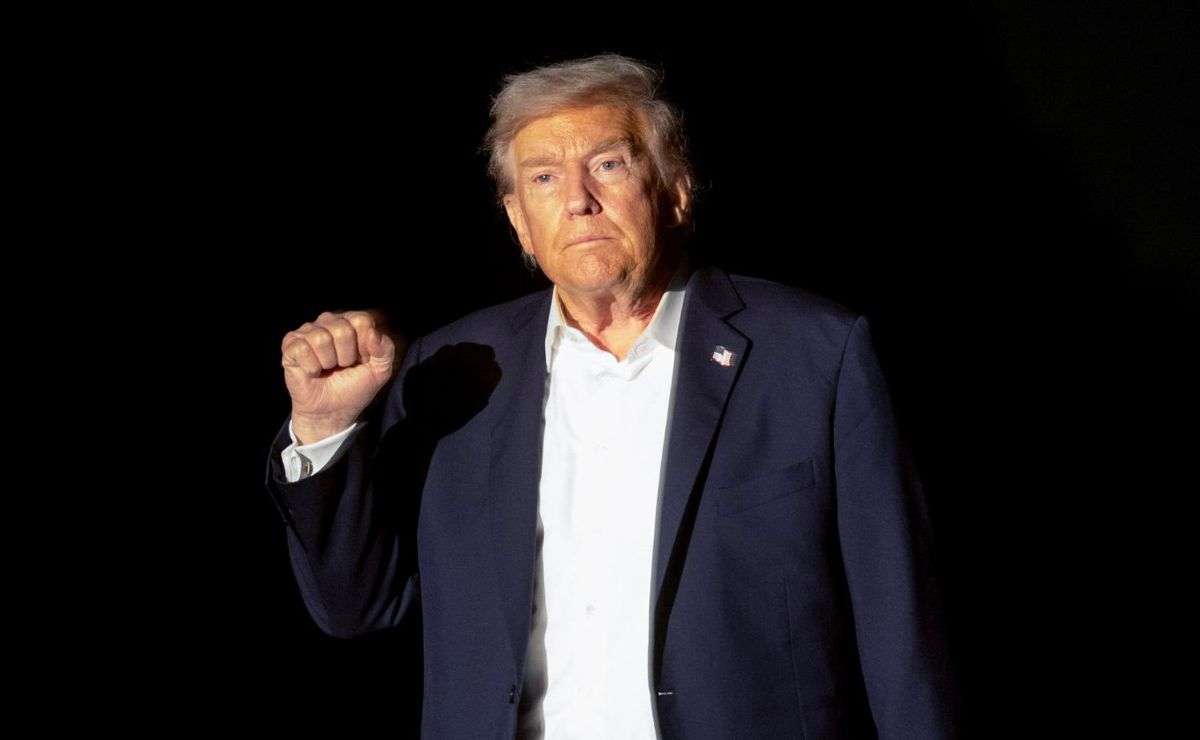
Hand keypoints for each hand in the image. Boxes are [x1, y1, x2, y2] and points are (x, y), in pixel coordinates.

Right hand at [281, 310, 400, 443]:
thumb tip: (373, 333)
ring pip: (321, 338)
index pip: (362, 320)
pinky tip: (312, 371)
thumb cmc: (354, 388)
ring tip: (327, 369)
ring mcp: (308, 332)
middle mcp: (328, 322)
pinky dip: (311, 367)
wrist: (332, 412)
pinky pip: (302, 349)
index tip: (360, 361)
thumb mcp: (380, 370)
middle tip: (341, 366)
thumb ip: (386, 349)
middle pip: (342, 329)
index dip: (364, 346)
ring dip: (328, 362)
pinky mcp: (290, 346)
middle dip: (346, 356)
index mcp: (351, 322)